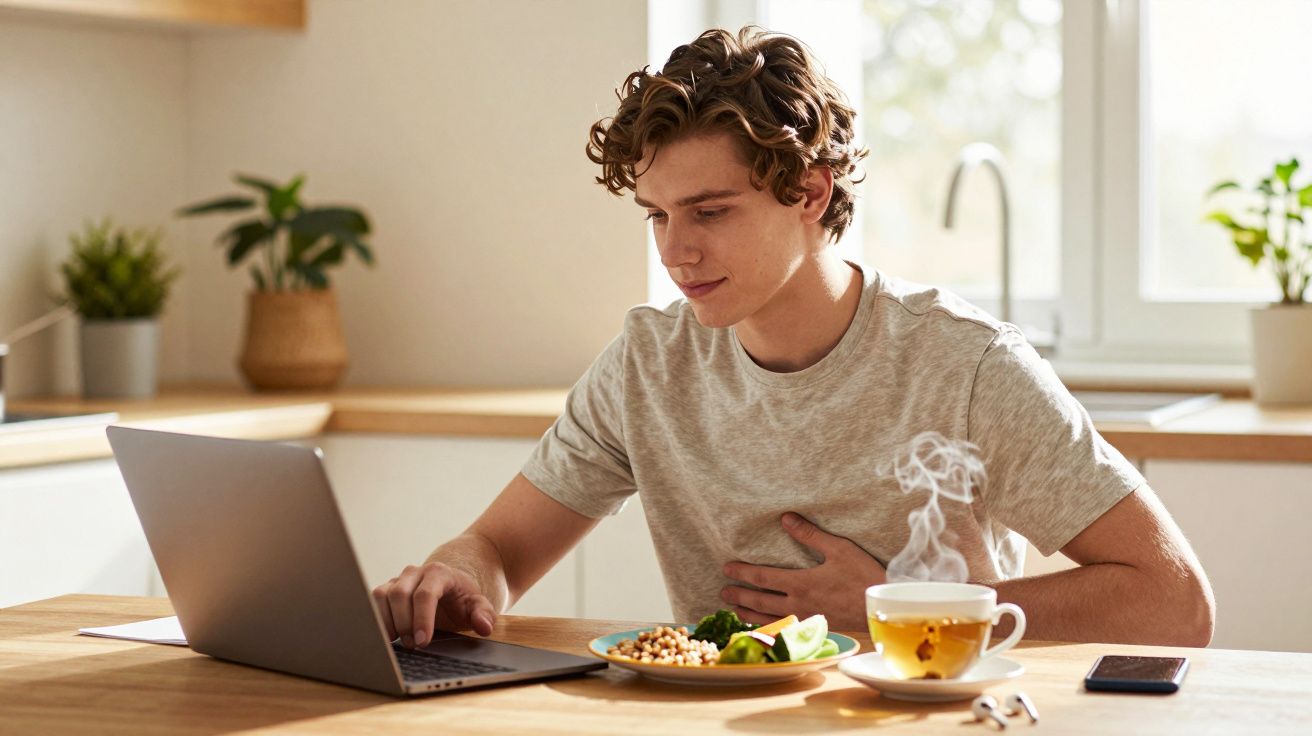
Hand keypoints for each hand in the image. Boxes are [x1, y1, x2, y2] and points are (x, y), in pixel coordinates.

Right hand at [371, 561, 496, 647]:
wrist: (451, 588)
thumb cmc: (463, 599)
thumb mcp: (478, 606)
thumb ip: (484, 614)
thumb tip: (484, 626)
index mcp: (439, 573)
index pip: (425, 595)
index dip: (422, 619)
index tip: (423, 642)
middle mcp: (415, 573)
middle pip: (400, 594)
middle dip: (404, 623)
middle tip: (414, 646)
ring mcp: (398, 580)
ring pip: (382, 595)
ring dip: (388, 622)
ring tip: (401, 642)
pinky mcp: (386, 590)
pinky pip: (372, 601)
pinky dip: (376, 619)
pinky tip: (387, 636)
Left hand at [721, 512, 886, 630]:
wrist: (882, 609)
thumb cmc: (863, 575)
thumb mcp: (838, 548)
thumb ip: (810, 535)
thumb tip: (785, 518)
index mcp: (801, 583)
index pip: (763, 578)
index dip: (743, 573)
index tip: (727, 568)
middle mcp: (799, 604)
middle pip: (761, 602)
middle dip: (739, 596)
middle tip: (723, 592)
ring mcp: (807, 619)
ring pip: (770, 619)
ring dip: (749, 615)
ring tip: (735, 611)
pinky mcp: (816, 628)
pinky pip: (785, 630)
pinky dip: (769, 629)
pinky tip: (766, 628)